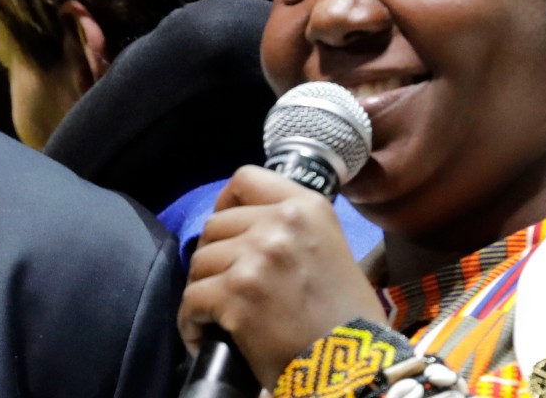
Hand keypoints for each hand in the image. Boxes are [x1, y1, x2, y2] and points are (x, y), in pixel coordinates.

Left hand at [179, 166, 385, 386]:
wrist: (354, 367)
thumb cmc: (345, 317)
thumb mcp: (330, 249)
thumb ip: (291, 231)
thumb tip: (245, 231)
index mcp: (307, 207)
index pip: (245, 179)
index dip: (225, 203)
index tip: (225, 229)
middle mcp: (281, 224)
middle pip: (215, 226)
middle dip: (213, 258)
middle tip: (224, 287)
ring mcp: (256, 257)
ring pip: (199, 263)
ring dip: (203, 291)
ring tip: (217, 317)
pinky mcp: (236, 294)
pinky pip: (191, 300)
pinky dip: (191, 323)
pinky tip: (204, 337)